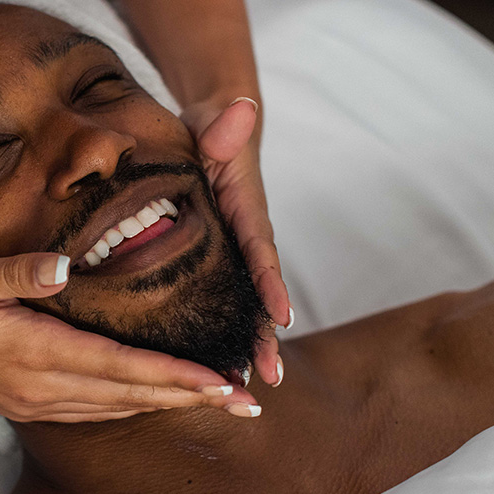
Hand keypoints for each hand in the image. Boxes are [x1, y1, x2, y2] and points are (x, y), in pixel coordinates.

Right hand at [0, 253, 261, 421]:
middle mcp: (39, 386)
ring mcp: (32, 400)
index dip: (176, 376)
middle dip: (190, 399)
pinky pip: (90, 410)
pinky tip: (146, 399)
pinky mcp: (22, 401)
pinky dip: (128, 405)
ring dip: (165, 404)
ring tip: (211, 403)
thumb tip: (62, 264)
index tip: (222, 382)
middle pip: (130, 396)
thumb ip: (17, 272)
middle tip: (245, 404)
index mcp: (33, 352)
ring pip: (114, 408)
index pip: (121, 367)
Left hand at [180, 96, 292, 386]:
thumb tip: (245, 106)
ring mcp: (232, 255)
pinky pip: (222, 301)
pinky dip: (224, 333)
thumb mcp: (213, 125)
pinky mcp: (216, 263)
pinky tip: (215, 368)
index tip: (281, 314)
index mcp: (246, 210)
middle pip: (259, 291)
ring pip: (242, 305)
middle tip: (267, 377)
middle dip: (265, 333)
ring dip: (246, 344)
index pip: (260, 248)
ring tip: (241, 388)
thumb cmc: (211, 130)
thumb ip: (224, 124)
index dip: (271, 281)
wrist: (211, 134)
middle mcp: (246, 239)